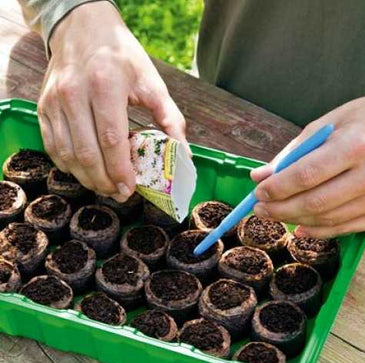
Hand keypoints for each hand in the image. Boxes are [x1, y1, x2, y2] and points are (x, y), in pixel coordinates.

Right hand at [38, 2, 186, 200]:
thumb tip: (185, 154)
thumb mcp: (152, 82)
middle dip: (105, 181)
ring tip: (105, 187)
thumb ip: (171, 119)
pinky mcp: (43, 107)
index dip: (121, 170)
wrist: (82, 29)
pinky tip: (85, 172)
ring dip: (87, 178)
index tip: (130, 189)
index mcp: (105, 85)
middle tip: (120, 194)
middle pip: (87, 152)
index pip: (111, 139)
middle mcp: (74, 94)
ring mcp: (54, 101)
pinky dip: (68, 166)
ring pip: (67, 154)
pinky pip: (52, 146)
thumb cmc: (122, 57)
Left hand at [251, 93, 364, 237]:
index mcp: (358, 144)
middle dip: (280, 209)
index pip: (307, 175)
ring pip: (326, 220)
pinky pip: (343, 228)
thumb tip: (260, 176)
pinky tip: (299, 226)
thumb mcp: (326, 124)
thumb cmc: (364, 121)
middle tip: (260, 208)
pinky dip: (316, 231)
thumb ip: (292, 152)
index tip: (259, 192)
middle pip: (315, 203)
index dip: (277, 188)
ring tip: (275, 214)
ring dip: (294, 220)